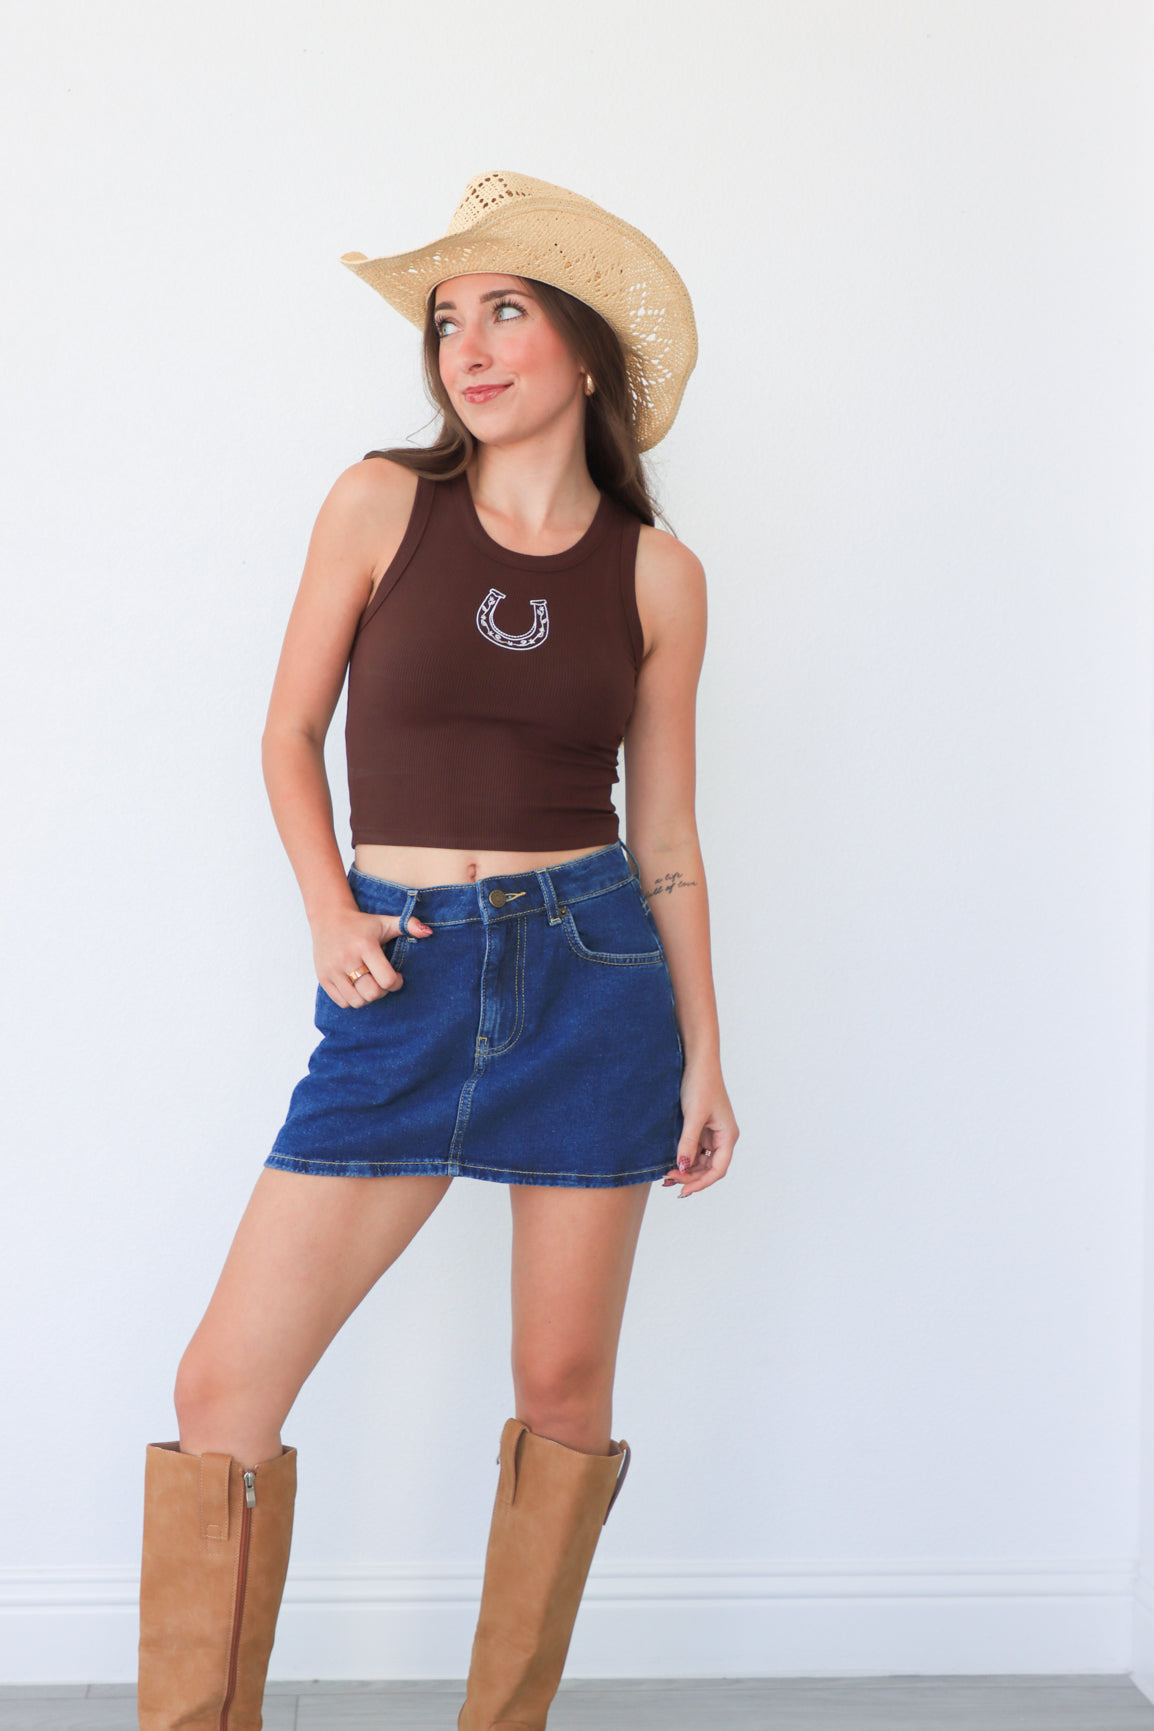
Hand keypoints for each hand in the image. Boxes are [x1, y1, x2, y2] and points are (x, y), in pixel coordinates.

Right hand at [311, 904, 432, 1007]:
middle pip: (371, 994)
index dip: (396, 982)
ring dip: (367, 997)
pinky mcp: (323, 978)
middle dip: (382, 991)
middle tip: (382, 981)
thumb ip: (409, 925)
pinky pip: (342, 1002)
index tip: (397, 976)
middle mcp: (346, 959)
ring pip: (357, 1001)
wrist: (329, 918)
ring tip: (369, 984)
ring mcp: (332, 970)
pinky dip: (352, 999)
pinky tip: (356, 985)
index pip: (386, 979)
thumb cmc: (363, 924)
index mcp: (365, 946)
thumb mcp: (385, 922)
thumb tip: (429, 932)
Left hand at [662, 1062, 738, 1197]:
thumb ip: (688, 1142)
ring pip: (700, 1161)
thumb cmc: (701, 1084)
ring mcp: (711, 1134)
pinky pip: (693, 1150)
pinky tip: (669, 1161)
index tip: (683, 1190)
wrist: (696, 1061)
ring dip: (685, 1170)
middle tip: (667, 1181)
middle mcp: (722, 1138)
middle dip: (690, 1177)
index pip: (718, 1169)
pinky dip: (682, 1158)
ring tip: (665, 1176)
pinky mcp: (700, 1128)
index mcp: (728, 1136)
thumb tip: (681, 1167)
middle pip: (708, 1169)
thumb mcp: (693, 1115)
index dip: (701, 1183)